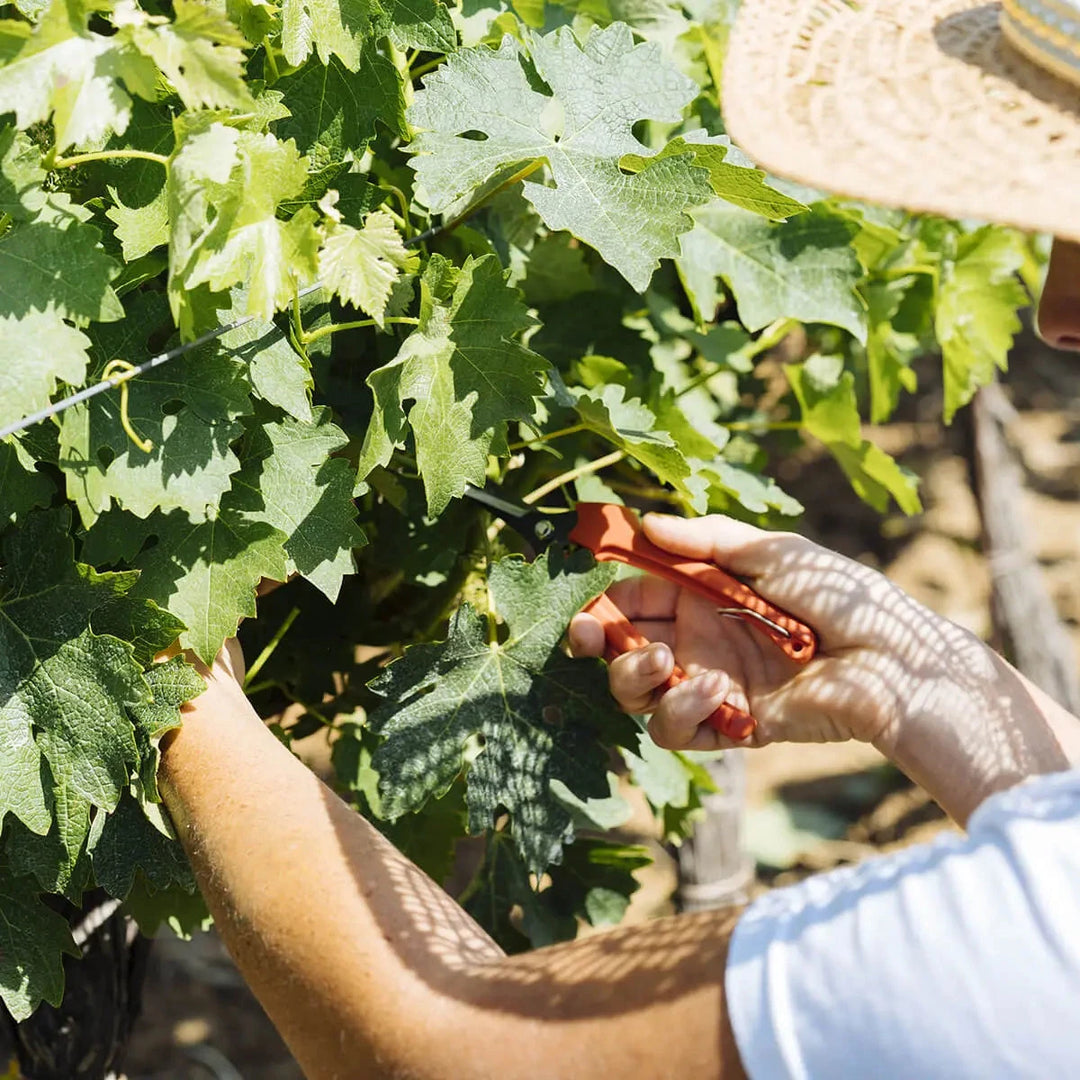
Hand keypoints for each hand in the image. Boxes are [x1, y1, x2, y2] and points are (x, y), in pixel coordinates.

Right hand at [569, 513, 996, 754]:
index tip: (585, 591)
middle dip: (597, 639)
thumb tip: (644, 523)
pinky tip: (708, 689)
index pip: (637, 597)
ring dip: (634, 676)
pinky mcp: (728, 726)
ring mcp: (711, 685)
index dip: (605, 596)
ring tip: (665, 663)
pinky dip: (678, 711)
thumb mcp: (772, 551)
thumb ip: (705, 540)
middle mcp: (700, 641)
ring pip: (638, 691)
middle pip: (623, 645)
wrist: (892, 660)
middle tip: (586, 633)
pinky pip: (674, 729)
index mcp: (704, 596)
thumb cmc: (838, 595)